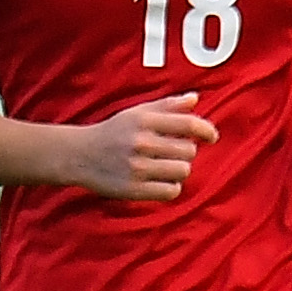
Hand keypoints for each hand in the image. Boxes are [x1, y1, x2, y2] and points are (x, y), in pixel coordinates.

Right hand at [66, 95, 214, 202]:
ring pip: (182, 171)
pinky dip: (170, 188)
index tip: (212, 137)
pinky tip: (160, 181)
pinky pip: (171, 191)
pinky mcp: (133, 189)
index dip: (206, 131)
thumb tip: (195, 99)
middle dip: (185, 152)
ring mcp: (137, 167)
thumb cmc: (114, 132)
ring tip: (165, 167)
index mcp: (144, 120)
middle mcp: (141, 142)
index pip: (188, 124)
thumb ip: (167, 106)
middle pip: (189, 151)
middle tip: (171, 153)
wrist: (79, 155)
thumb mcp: (137, 113)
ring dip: (178, 170)